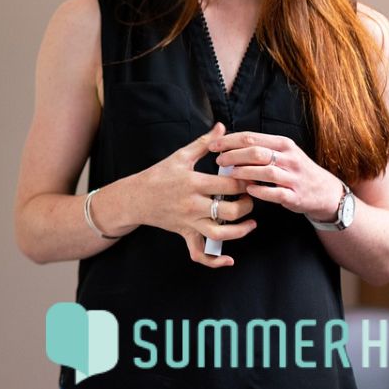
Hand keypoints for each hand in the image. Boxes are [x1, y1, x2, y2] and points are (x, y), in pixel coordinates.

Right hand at [135, 122, 256, 267]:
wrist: (135, 198)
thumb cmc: (158, 175)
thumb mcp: (180, 156)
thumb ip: (204, 143)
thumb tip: (221, 127)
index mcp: (193, 183)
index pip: (229, 185)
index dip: (246, 182)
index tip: (253, 177)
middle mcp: (193, 205)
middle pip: (230, 211)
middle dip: (247, 205)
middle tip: (251, 197)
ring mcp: (189, 222)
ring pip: (220, 234)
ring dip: (240, 231)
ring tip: (250, 223)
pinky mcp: (185, 234)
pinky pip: (199, 253)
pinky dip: (214, 261)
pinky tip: (229, 259)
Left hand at [209, 131, 344, 221]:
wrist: (324, 191)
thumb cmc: (295, 170)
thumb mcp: (283, 153)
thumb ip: (259, 147)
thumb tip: (228, 143)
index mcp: (283, 144)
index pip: (251, 138)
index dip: (229, 140)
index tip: (213, 145)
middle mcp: (289, 158)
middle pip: (256, 152)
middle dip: (233, 155)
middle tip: (219, 160)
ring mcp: (293, 177)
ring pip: (266, 171)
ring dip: (244, 172)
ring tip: (230, 174)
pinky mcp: (295, 195)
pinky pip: (275, 193)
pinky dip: (260, 191)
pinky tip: (248, 190)